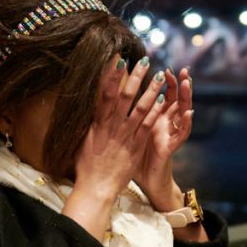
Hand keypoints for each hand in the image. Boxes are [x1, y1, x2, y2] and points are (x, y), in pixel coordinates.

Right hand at [63, 58, 165, 236]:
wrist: (97, 187)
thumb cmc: (86, 165)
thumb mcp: (83, 139)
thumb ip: (90, 122)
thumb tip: (89, 106)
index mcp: (98, 123)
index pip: (105, 94)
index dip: (112, 76)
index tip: (119, 60)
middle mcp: (113, 126)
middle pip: (125, 96)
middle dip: (135, 77)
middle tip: (143, 60)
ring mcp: (126, 136)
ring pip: (140, 108)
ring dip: (151, 90)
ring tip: (159, 76)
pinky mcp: (137, 146)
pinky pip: (148, 125)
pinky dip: (155, 111)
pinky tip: (163, 100)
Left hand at [135, 67, 193, 211]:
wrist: (144, 181)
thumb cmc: (137, 157)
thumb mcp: (131, 132)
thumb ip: (127, 115)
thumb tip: (115, 97)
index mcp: (156, 119)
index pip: (164, 95)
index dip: (166, 82)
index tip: (165, 68)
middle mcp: (166, 125)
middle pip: (177, 100)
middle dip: (180, 85)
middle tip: (182, 70)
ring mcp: (170, 135)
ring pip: (183, 114)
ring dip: (186, 98)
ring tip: (187, 84)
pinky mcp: (170, 148)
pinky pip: (181, 135)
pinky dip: (186, 123)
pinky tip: (189, 113)